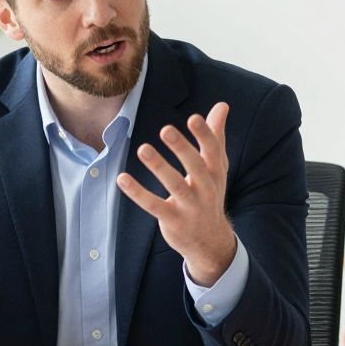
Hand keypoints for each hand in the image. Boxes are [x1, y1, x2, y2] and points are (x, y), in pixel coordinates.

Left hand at [117, 102, 236, 284]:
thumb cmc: (210, 193)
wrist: (210, 241)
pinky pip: (154, 205)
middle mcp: (206, 189)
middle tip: (165, 130)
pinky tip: (121, 178)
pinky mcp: (173, 220)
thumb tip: (222, 105)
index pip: (213, 151)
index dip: (204, 135)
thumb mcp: (217, 167)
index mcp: (216, 173)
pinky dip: (137, 193)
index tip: (193, 117)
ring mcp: (190, 207)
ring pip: (174, 185)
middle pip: (196, 167)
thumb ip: (216, 136)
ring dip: (159, 167)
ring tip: (143, 148)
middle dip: (182, 149)